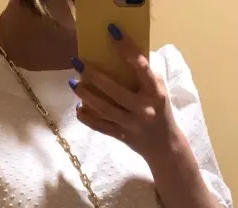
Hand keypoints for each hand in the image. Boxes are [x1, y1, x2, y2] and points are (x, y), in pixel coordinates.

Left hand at [71, 28, 179, 161]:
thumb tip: (121, 52)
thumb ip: (144, 75)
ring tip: (73, 82)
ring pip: (105, 109)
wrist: (165, 145)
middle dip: (94, 75)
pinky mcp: (123, 136)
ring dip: (86, 95)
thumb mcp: (158, 90)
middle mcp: (144, 108)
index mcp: (155, 92)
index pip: (141, 66)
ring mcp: (132, 124)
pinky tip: (78, 108)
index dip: (126, 48)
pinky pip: (101, 127)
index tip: (111, 31)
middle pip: (116, 91)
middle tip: (77, 62)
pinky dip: (88, 118)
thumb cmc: (160, 110)